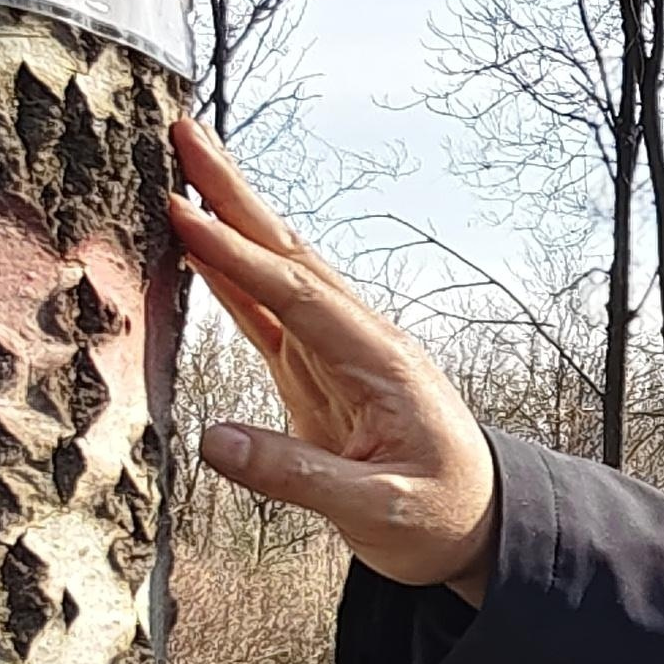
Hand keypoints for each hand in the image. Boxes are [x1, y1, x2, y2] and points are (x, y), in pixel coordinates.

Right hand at [165, 117, 499, 601]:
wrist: (481, 530)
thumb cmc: (440, 519)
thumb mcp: (377, 512)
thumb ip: (295, 476)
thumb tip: (212, 441)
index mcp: (380, 363)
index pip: (297, 295)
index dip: (235, 256)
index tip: (182, 212)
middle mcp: (358, 343)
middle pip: (287, 255)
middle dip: (234, 196)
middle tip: (185, 133)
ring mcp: (337, 355)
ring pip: (273, 275)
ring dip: (229, 222)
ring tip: (182, 171)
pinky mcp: (318, 377)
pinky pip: (268, 316)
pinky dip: (230, 278)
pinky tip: (199, 248)